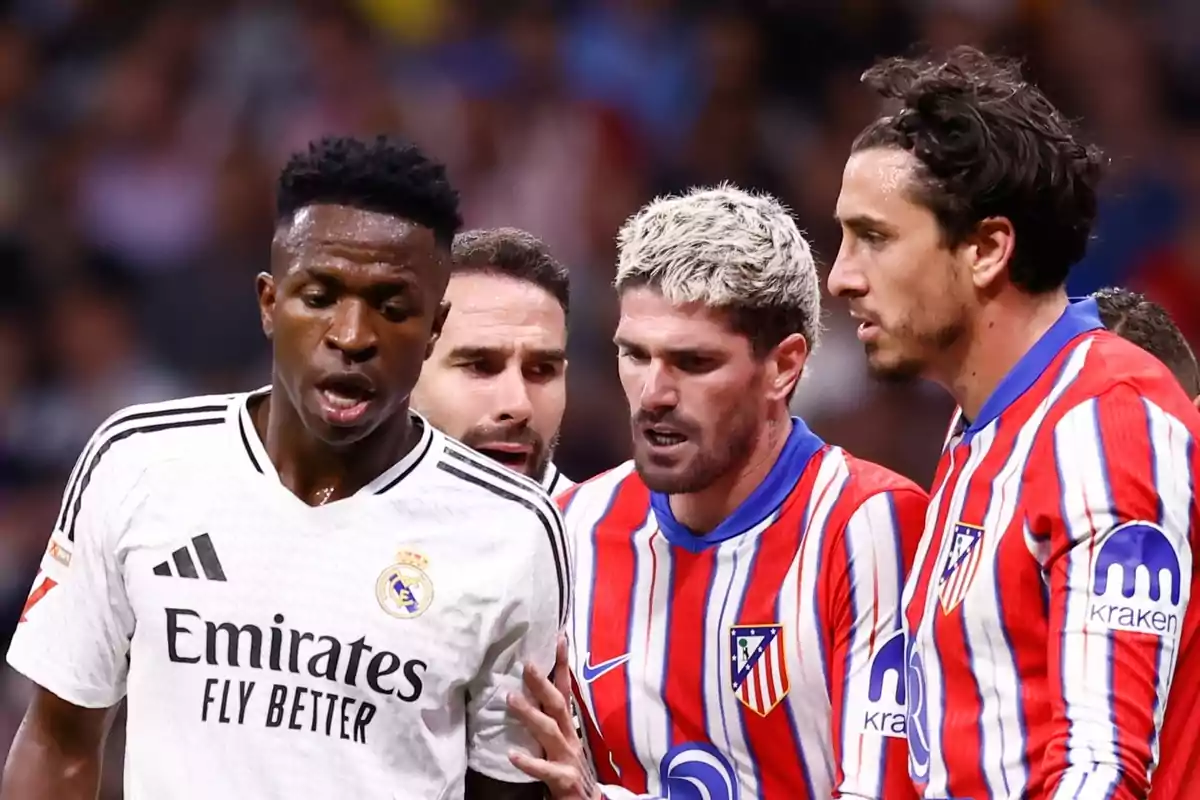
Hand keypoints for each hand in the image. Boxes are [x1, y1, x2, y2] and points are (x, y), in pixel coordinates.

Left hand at [507, 635, 598, 799]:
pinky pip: (545, 770)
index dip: (562, 664)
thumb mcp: (560, 741)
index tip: (558, 638)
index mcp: (569, 727)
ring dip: (530, 714)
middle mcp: (571, 737)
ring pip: (549, 732)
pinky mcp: (564, 780)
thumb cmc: (568, 770)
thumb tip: (528, 693)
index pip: (566, 690)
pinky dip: (529, 762)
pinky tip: (512, 755)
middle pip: (558, 705)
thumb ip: (549, 720)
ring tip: (510, 699)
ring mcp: (569, 758)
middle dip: (543, 683)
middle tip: (526, 664)